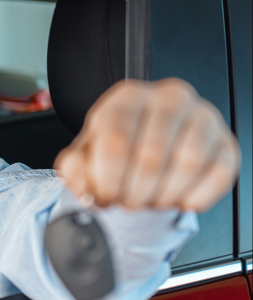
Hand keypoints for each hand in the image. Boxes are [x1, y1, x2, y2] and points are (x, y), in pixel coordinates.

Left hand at [55, 78, 239, 211]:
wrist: (146, 141)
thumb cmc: (116, 145)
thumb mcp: (85, 153)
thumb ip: (73, 167)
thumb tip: (79, 183)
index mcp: (127, 98)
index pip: (116, 143)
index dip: (107, 182)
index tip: (103, 197)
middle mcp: (168, 99)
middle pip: (150, 158)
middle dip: (134, 193)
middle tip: (127, 202)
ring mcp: (202, 117)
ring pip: (186, 165)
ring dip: (163, 196)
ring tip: (150, 199)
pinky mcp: (226, 141)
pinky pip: (219, 175)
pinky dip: (196, 197)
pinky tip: (178, 199)